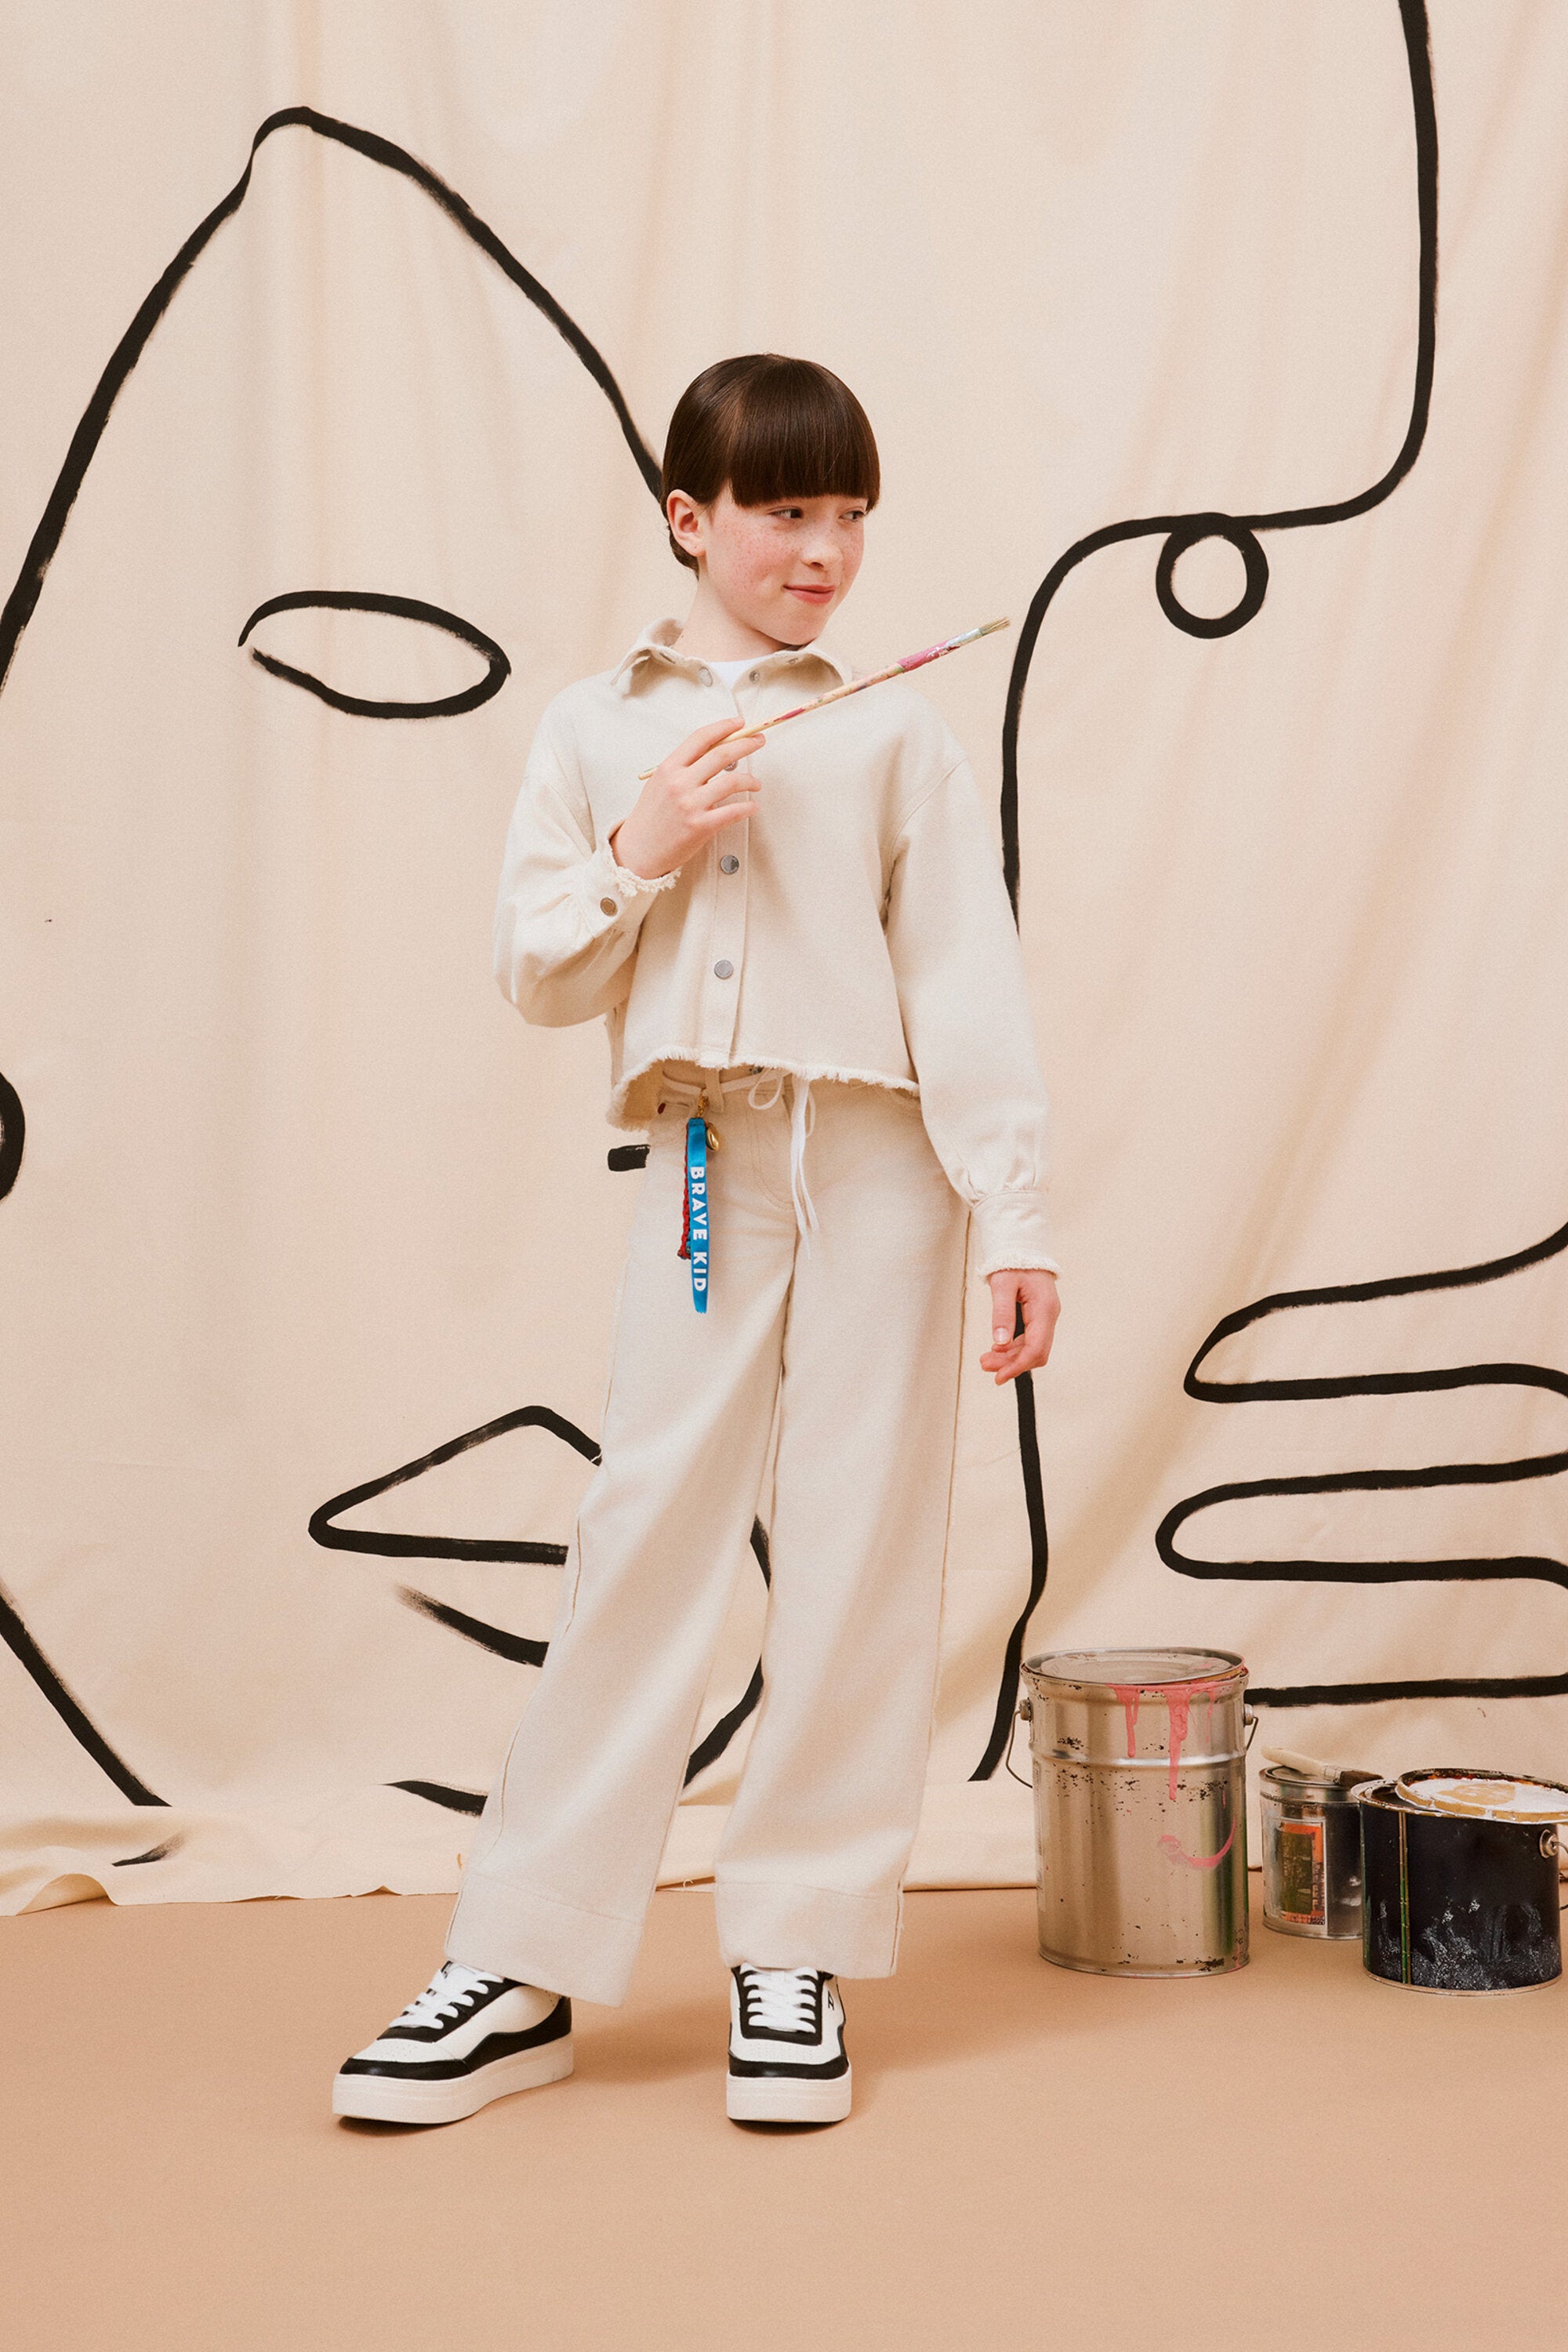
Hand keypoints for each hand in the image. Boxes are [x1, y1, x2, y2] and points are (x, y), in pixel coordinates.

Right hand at [608, 718, 763, 879]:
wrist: (638, 850)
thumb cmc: (651, 817)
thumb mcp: (660, 783)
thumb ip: (683, 767)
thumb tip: (715, 751)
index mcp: (669, 768)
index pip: (700, 738)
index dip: (724, 727)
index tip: (739, 724)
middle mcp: (679, 783)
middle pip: (721, 754)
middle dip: (746, 744)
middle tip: (759, 741)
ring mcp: (690, 804)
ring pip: (732, 782)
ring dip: (751, 780)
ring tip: (756, 783)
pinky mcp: (700, 826)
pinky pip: (733, 812)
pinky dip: (748, 807)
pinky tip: (753, 807)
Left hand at [980, 1269, 1059, 1383]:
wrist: (1023, 1246)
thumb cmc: (1014, 1261)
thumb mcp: (1003, 1285)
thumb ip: (1002, 1313)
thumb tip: (1000, 1341)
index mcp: (1044, 1309)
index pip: (1035, 1348)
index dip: (1018, 1366)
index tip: (999, 1376)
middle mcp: (1049, 1315)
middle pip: (1035, 1352)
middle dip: (1012, 1363)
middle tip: (985, 1366)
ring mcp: (1045, 1316)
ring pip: (1032, 1347)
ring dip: (1011, 1357)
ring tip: (987, 1359)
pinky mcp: (1039, 1316)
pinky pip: (1030, 1338)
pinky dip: (1014, 1347)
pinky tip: (998, 1348)